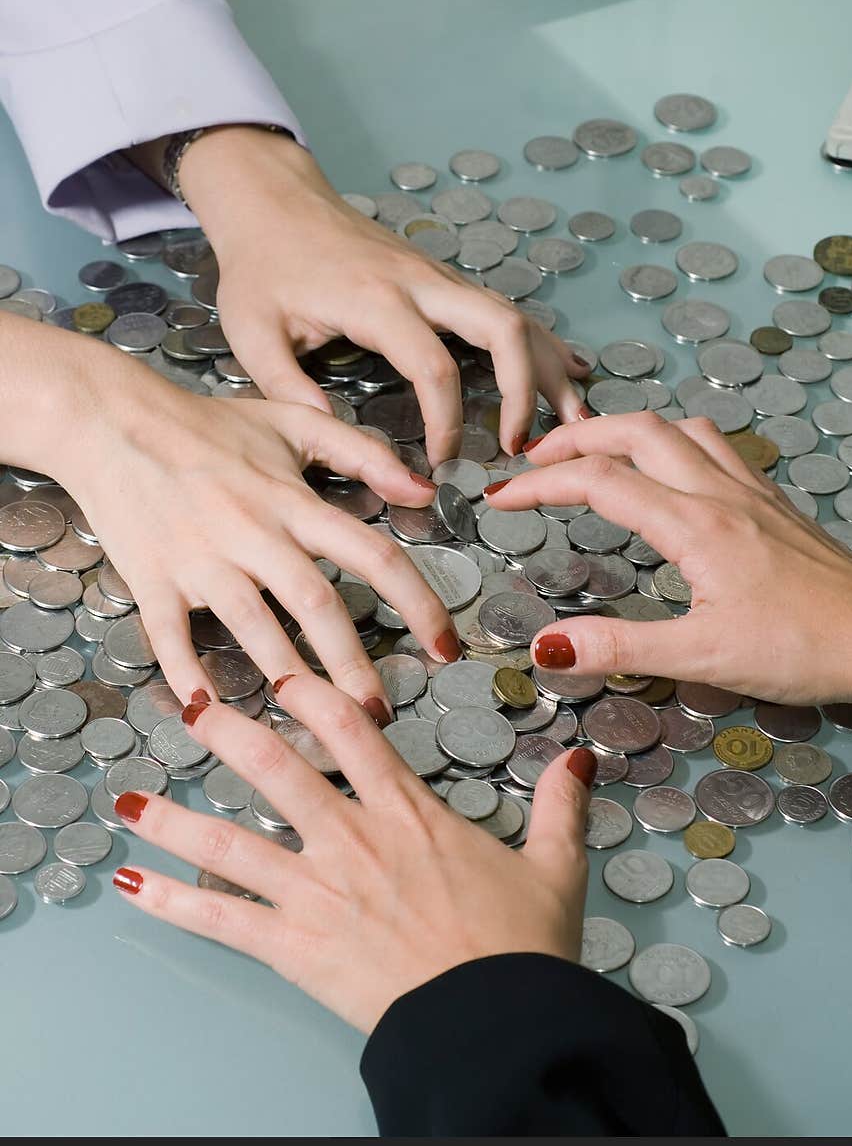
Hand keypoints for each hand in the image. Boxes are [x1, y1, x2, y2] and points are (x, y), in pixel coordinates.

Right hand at [52, 358, 456, 712]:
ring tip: (313, 724)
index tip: (444, 646)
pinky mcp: (152, 577)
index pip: (373, 554)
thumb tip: (425, 489)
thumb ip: (364, 452)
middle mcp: (253, 532)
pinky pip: (170, 634)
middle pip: (316, 603)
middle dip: (352, 665)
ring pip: (251, 625)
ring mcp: (200, 557)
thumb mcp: (293, 422)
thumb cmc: (207, 425)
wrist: (113, 420)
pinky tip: (207, 713)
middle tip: (378, 715)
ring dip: (284, 677)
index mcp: (294, 501)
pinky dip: (186, 672)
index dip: (417, 603)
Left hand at [110, 676, 595, 1032]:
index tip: (284, 677)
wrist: (496, 1023)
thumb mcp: (555, 868)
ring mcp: (317, 892)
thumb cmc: (521, 949)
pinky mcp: (294, 946)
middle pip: (273, 769)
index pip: (351, 732)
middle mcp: (352, 839)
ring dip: (171, 817)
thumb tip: (578, 760)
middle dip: (224, 733)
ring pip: (228, 841)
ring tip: (127, 799)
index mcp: (408, 813)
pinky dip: (169, 901)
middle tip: (189, 706)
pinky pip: (218, 919)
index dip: (313, 696)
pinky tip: (131, 883)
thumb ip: (560, 807)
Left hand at [178, 128, 588, 463]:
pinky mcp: (443, 277)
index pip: (434, 367)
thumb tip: (335, 438)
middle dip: (527, 388)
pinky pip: (504, 308)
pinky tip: (569, 369)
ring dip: (549, 366)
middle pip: (502, 327)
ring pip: (515, 315)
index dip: (447, 422)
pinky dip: (541, 342)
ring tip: (576, 417)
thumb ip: (289, 389)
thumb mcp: (252, 332)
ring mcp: (438, 275)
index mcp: (376, 300)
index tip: (442, 462)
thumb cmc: (261, 267)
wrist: (272, 201)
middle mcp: (420, 282)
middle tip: (528, 444)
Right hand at [486, 411, 851, 705]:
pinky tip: (668, 468)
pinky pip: (714, 444)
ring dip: (624, 427)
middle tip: (531, 458)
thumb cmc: (803, 650)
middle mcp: (720, 493)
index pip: (599, 481)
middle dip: (573, 436)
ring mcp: (750, 490)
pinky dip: (671, 439)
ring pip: (678, 427)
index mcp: (695, 524)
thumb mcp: (702, 658)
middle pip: (635, 430)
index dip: (540, 483)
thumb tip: (547, 648)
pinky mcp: (773, 502)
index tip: (500, 498)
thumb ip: (620, 648)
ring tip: (591, 452)